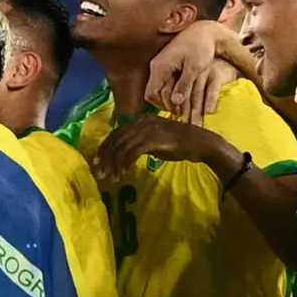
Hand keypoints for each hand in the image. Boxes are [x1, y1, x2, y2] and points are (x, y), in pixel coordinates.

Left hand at [90, 116, 227, 180]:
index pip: (115, 133)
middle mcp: (141, 121)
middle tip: (100, 173)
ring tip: (112, 177)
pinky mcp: (154, 138)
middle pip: (115, 139)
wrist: (199, 143)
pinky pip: (133, 151)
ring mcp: (148, 128)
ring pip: (122, 146)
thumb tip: (122, 154)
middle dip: (105, 158)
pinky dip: (126, 163)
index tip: (97, 162)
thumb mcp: (154, 142)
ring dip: (115, 164)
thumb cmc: (179, 144)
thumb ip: (138, 144)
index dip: (104, 148)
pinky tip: (124, 173)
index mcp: (139, 120)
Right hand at [148, 20, 235, 122]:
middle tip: (183, 113)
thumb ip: (184, 85)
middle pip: (155, 93)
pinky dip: (174, 90)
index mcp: (160, 67)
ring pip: (161, 88)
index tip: (177, 111)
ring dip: (171, 98)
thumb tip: (175, 102)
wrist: (205, 31)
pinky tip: (185, 95)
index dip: (162, 105)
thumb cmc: (201, 47)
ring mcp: (161, 65)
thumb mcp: (195, 68)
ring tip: (185, 106)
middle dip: (167, 104)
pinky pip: (166, 81)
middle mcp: (157, 66)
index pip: (151, 93)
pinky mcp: (168, 64)